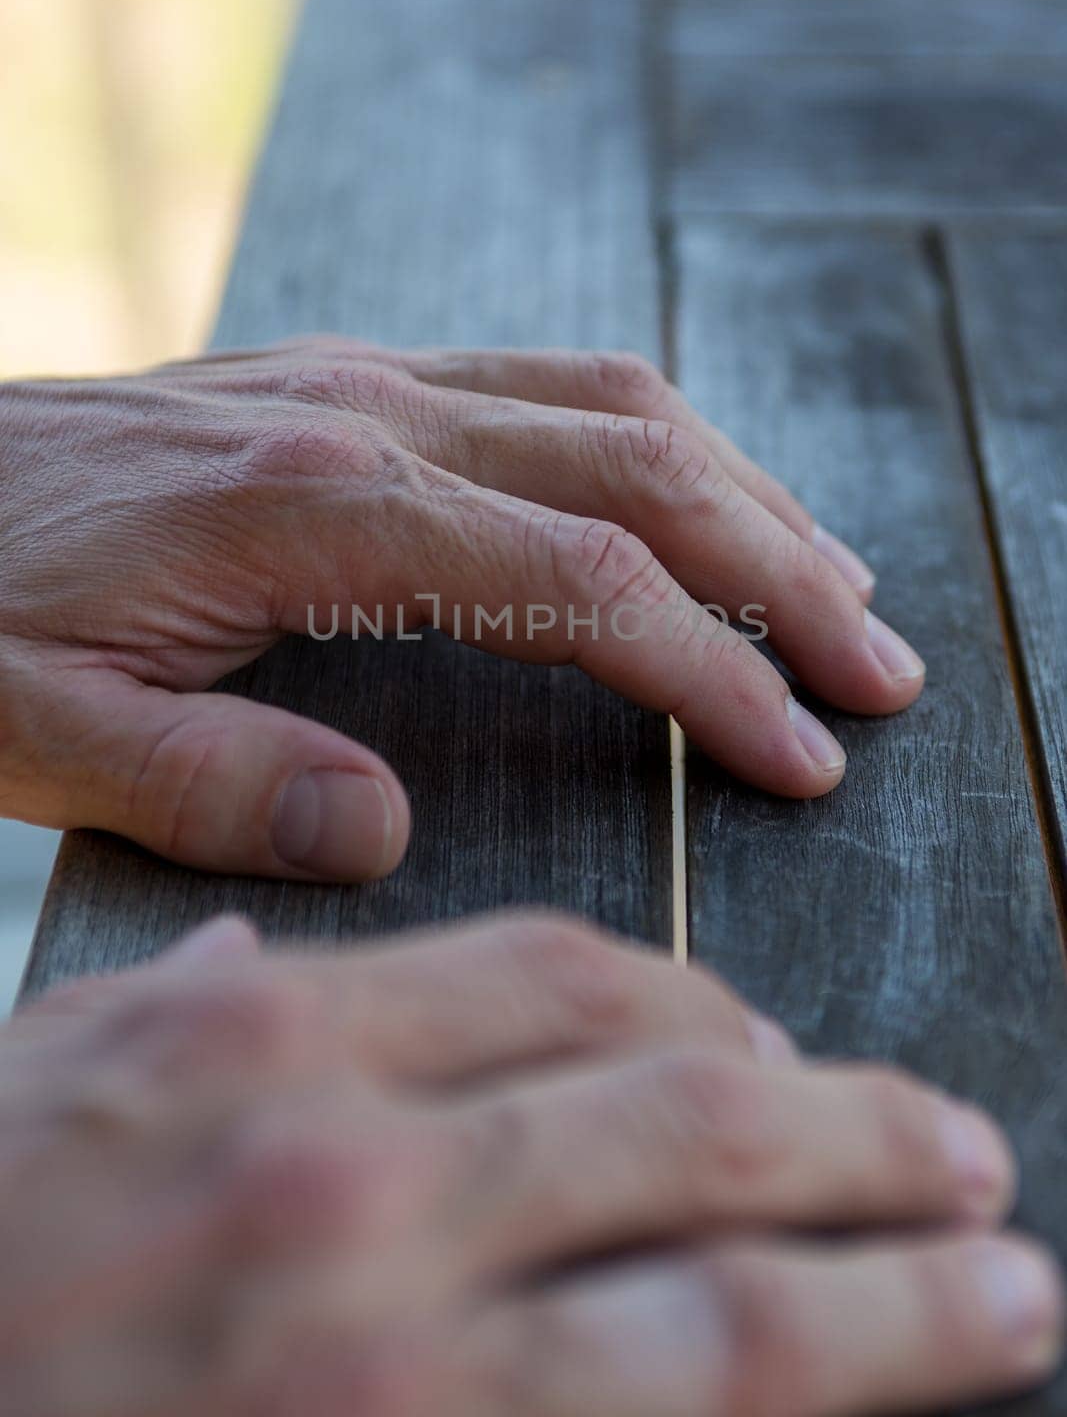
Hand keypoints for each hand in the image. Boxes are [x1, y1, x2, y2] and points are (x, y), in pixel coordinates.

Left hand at [0, 343, 924, 879]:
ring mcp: (359, 380)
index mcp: (312, 510)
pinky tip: (688, 495)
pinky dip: (652, 442)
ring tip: (829, 579)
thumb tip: (380, 833)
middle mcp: (363, 416)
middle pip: (640, 470)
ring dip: (741, 490)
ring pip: (610, 403)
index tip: (800, 755)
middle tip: (878, 666)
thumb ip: (205, 780)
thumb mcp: (35, 726)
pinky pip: (541, 381)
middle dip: (781, 570)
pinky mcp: (343, 380)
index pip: (583, 583)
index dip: (712, 674)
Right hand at [3, 912, 1057, 1416]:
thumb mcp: (39, 1082)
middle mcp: (353, 1180)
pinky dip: (790, 1413)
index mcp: (268, 1046)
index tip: (769, 1041)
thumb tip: (254, 956)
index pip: (557, 974)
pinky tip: (864, 1406)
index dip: (698, 1000)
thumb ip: (175, 1014)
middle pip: (685, 1113)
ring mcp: (389, 1355)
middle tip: (958, 1147)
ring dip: (892, 1288)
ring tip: (998, 1279)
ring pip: (718, 1301)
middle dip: (857, 1129)